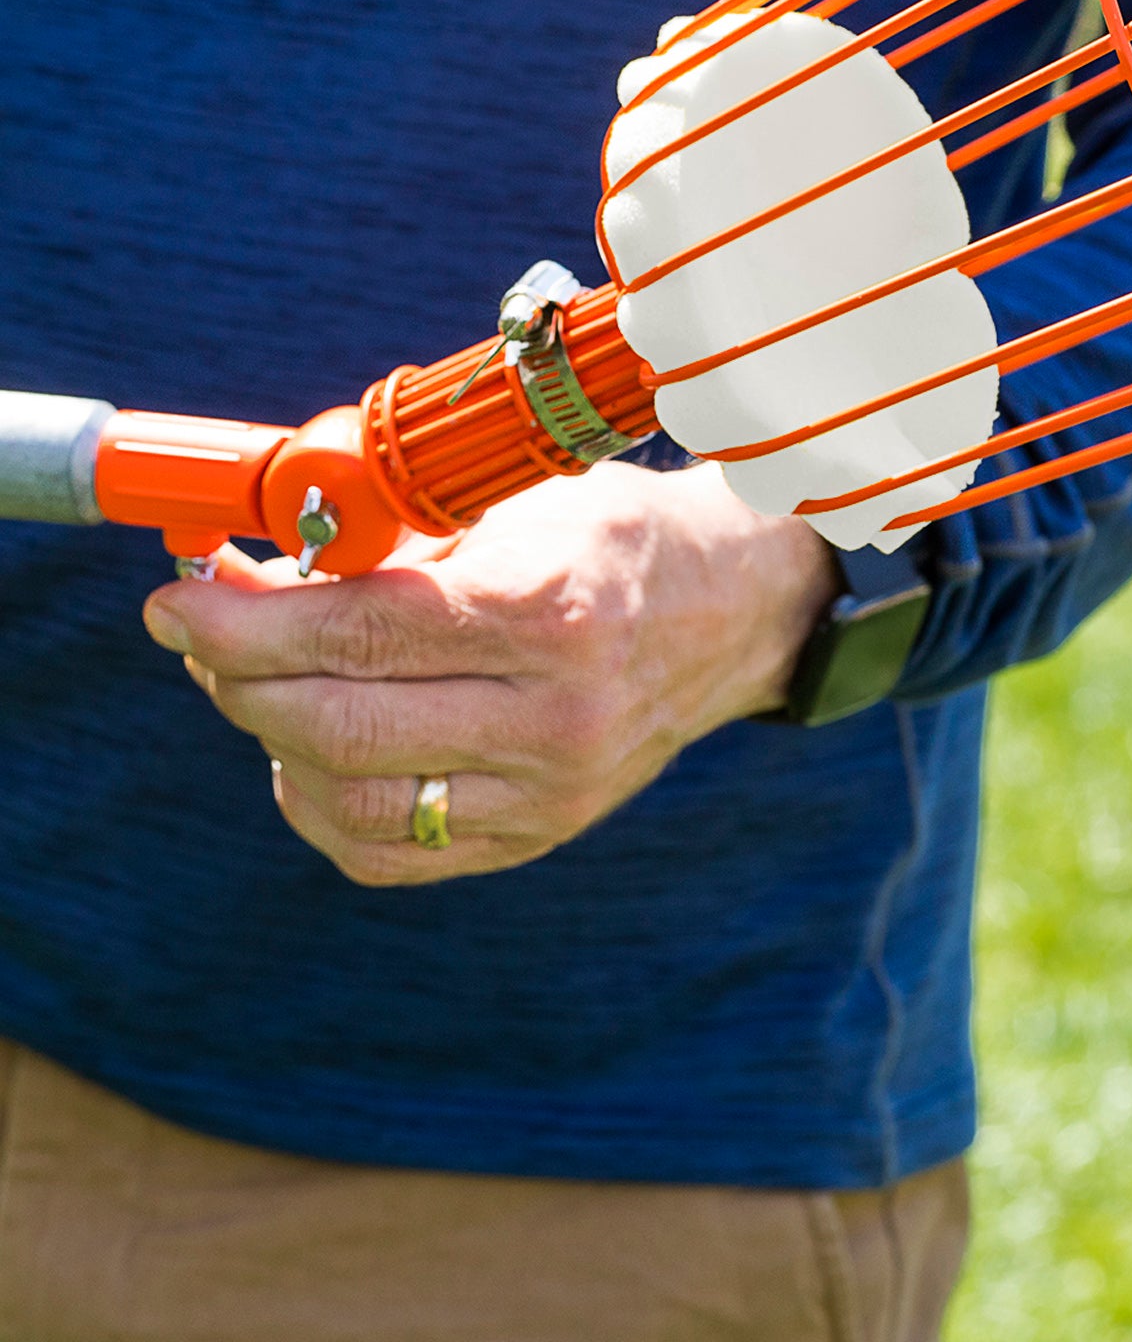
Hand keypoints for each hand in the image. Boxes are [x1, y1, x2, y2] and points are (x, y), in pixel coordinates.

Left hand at [140, 461, 836, 885]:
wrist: (731, 611)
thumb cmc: (608, 537)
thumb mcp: (511, 503)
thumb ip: (390, 542)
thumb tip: (250, 565)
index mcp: (551, 609)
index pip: (360, 633)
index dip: (244, 620)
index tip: (176, 595)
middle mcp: (556, 714)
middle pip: (339, 724)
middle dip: (237, 677)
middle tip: (200, 632)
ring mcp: (552, 790)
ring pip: (352, 800)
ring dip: (273, 739)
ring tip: (263, 682)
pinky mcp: (541, 834)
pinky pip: (393, 851)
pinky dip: (324, 804)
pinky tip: (314, 749)